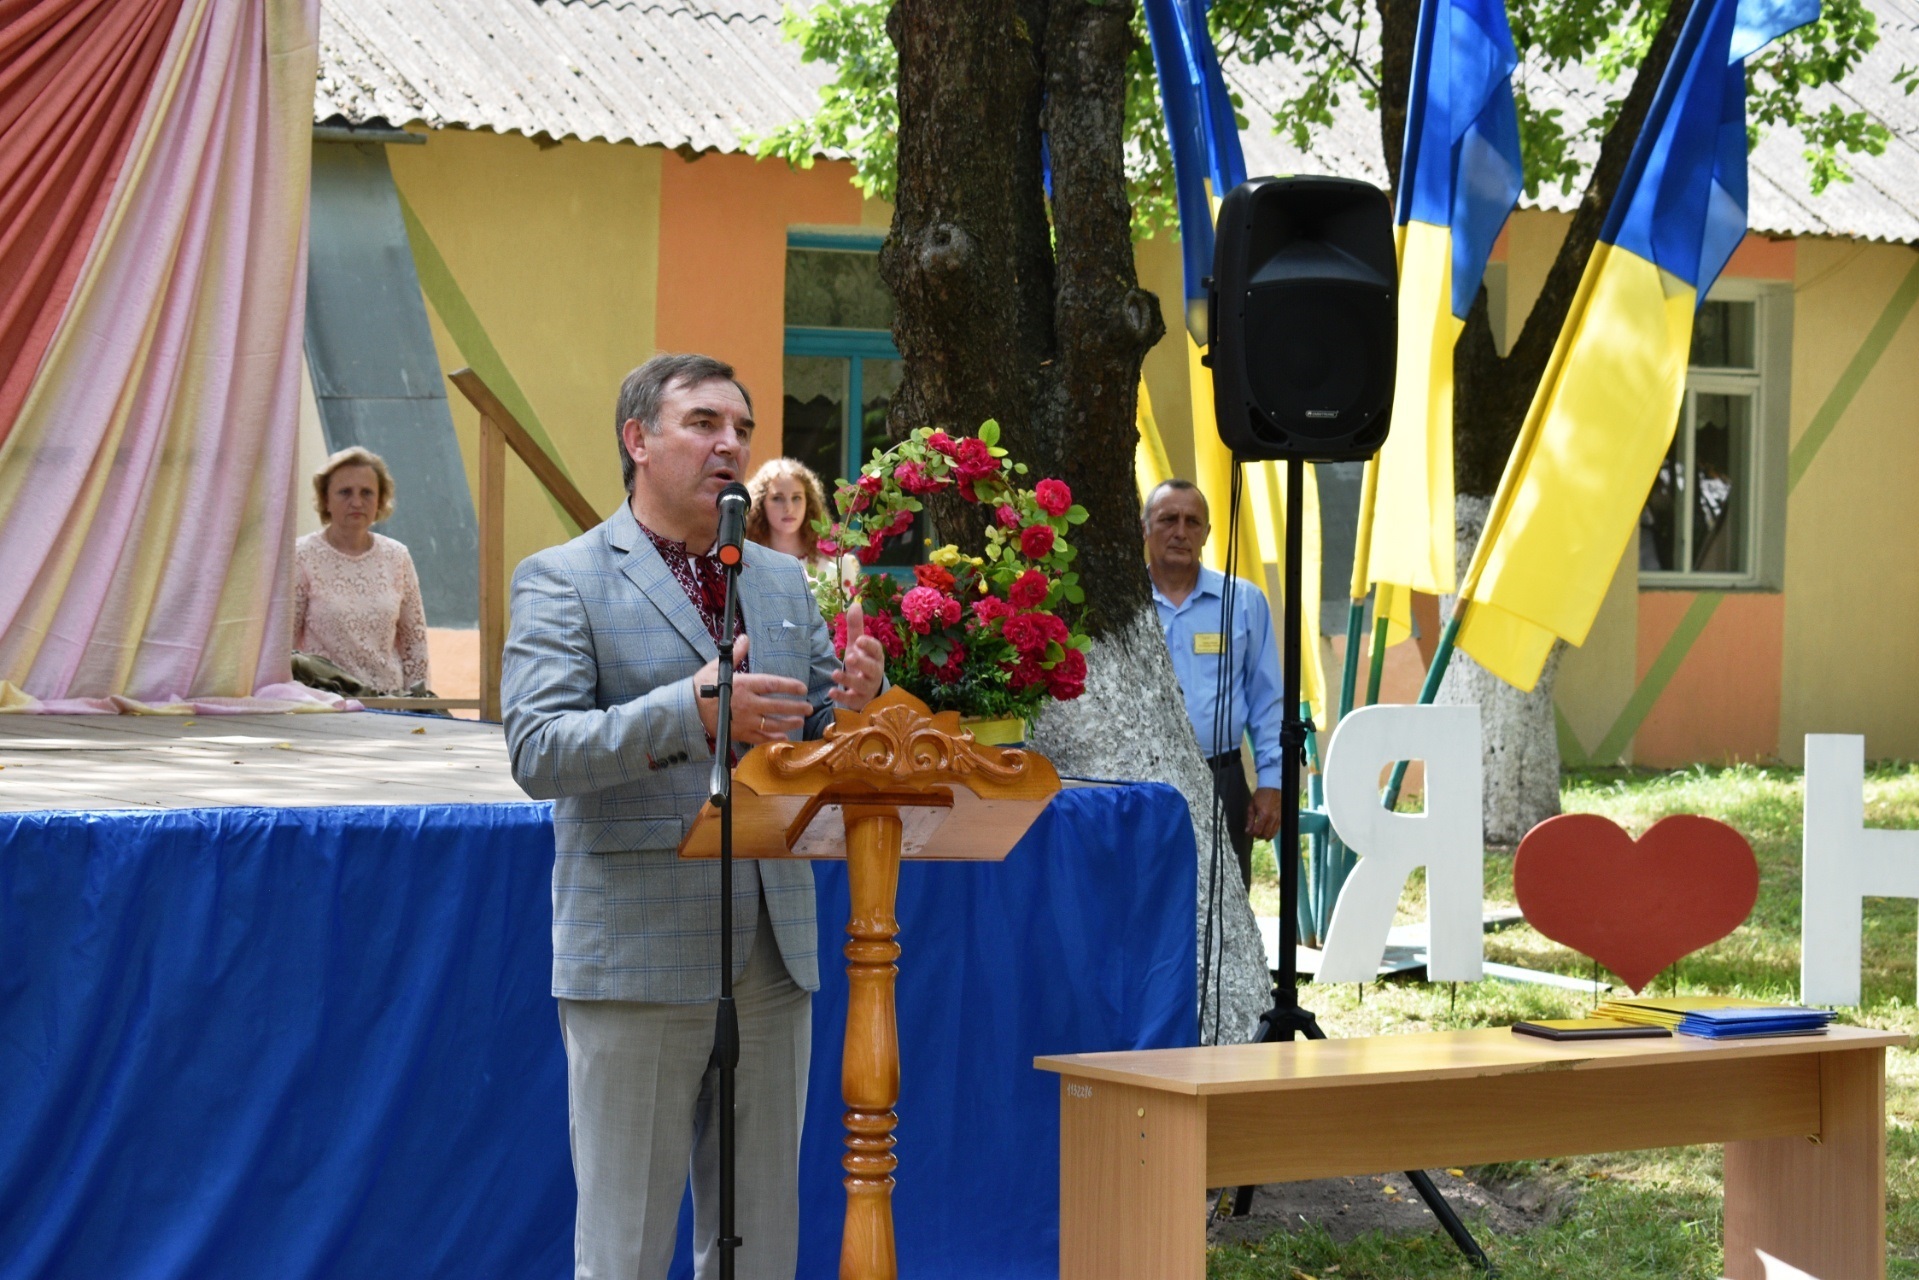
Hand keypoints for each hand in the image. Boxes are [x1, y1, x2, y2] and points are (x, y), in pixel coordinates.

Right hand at [693, 635, 811, 745]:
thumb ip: (735, 653)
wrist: (687, 708)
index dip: (790, 686)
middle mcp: (747, 703)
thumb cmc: (703, 686)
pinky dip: (772, 738)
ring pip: (772, 724)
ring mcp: (744, 720)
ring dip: (789, 723)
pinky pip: (759, 737)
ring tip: (800, 721)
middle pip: (777, 706)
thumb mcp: (718, 666)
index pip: (772, 684)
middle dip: (796, 707)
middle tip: (809, 708)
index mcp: (744, 684)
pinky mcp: (738, 733)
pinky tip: (784, 737)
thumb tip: (745, 638)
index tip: (802, 688)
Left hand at [831, 601, 885, 710]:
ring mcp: (866, 688)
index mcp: (875, 658)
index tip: (859, 640)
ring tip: (834, 674)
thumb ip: (856, 627)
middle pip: (872, 668)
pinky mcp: (858, 701)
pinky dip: (841, 696)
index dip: (869, 645)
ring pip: (860, 685)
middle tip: (850, 657)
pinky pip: (851, 700)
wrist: (867, 692)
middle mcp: (874, 673)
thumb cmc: (862, 664)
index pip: (876, 650)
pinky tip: (830, 691)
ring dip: (847, 680)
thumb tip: (855, 604)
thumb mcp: (857, 646)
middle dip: (862, 663)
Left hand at [1247, 787, 1283, 841]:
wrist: (1272, 788)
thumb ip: (1250, 820)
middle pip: (1265, 834)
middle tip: (1254, 833)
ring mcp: (1278, 818)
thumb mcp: (1251, 806)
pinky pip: (1277, 829)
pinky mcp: (1281, 818)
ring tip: (1260, 834)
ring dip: (1265, 836)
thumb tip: (1247, 830)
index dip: (1252, 834)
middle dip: (1258, 836)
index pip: (1257, 831)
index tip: (1248, 832)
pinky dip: (1272, 832)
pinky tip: (1267, 831)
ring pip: (1272, 833)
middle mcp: (1272, 818)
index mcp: (1264, 815)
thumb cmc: (1260, 796)